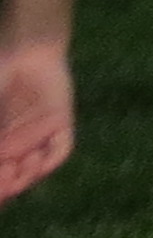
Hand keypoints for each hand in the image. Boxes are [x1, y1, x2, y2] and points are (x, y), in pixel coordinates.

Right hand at [0, 40, 70, 203]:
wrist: (26, 50)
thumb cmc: (0, 78)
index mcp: (1, 145)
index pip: (0, 176)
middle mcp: (20, 146)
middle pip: (15, 178)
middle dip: (5, 187)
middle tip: (2, 185)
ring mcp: (41, 137)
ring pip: (35, 169)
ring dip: (24, 177)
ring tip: (12, 173)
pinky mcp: (62, 125)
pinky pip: (60, 149)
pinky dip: (49, 160)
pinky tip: (34, 160)